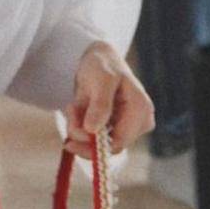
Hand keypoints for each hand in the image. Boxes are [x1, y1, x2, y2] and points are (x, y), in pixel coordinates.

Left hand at [65, 41, 153, 156]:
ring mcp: (128, 127)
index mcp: (140, 110)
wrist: (98, 61)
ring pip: (97, 144)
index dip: (92, 147)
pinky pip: (93, 138)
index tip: (69, 139)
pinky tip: (77, 108)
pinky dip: (80, 126)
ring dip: (79, 128)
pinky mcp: (116, 129)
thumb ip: (100, 105)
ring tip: (73, 106)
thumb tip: (92, 130)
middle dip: (83, 134)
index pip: (118, 143)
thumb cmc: (103, 66)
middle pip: (107, 147)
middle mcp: (139, 122)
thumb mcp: (101, 80)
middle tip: (69, 112)